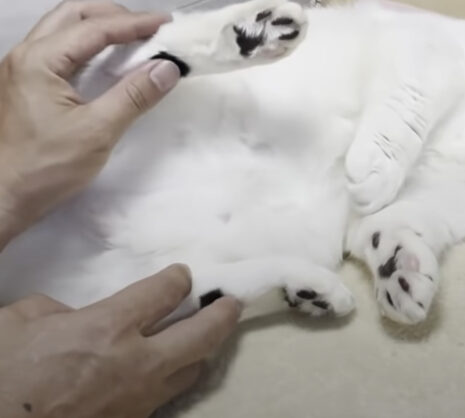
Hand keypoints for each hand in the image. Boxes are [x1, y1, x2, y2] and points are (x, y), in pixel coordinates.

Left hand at [0, 0, 180, 246]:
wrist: (3, 197)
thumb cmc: (45, 167)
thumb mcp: (97, 132)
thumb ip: (134, 96)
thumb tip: (169, 68)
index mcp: (38, 61)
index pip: (94, 28)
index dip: (135, 23)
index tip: (167, 24)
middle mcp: (25, 55)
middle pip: (73, 15)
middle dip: (114, 15)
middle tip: (149, 30)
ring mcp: (21, 69)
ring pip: (63, 29)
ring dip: (100, 28)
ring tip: (133, 42)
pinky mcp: (25, 85)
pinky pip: (60, 49)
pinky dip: (88, 46)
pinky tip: (108, 62)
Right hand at [0, 265, 239, 417]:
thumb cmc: (3, 375)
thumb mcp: (18, 323)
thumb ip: (55, 310)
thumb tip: (71, 315)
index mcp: (108, 327)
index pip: (166, 292)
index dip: (178, 278)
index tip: (182, 274)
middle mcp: (136, 362)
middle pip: (202, 334)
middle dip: (223, 314)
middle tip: (233, 303)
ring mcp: (138, 399)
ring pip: (192, 370)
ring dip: (203, 350)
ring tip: (206, 336)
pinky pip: (166, 397)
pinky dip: (175, 378)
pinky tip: (168, 371)